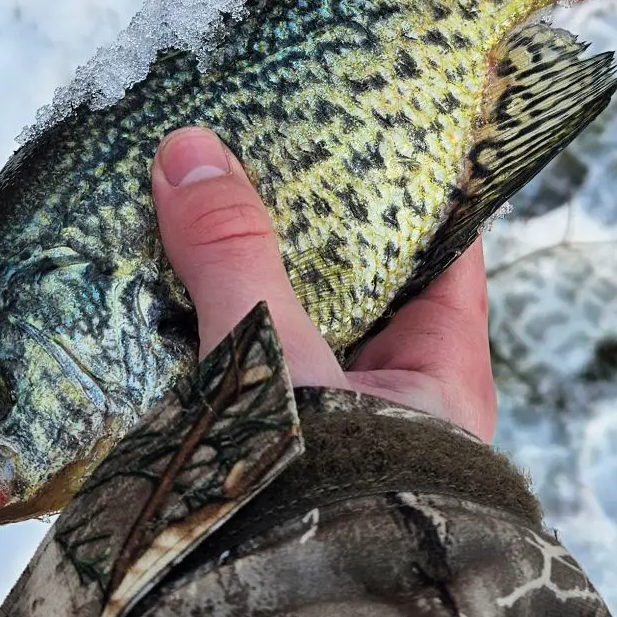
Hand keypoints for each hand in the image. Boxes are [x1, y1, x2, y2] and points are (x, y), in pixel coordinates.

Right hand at [151, 126, 497, 440]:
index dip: (413, 179)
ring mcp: (339, 424)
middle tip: (263, 140)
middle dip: (313, 217)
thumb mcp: (279, 362)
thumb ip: (235, 258)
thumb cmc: (317, 501)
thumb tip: (190, 151)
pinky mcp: (277, 451)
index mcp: (443, 372)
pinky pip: (254, 363)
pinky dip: (219, 325)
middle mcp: (399, 396)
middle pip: (364, 275)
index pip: (446, 244)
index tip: (369, 115)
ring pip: (302, 318)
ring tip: (203, 190)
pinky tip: (169, 281)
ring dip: (256, 271)